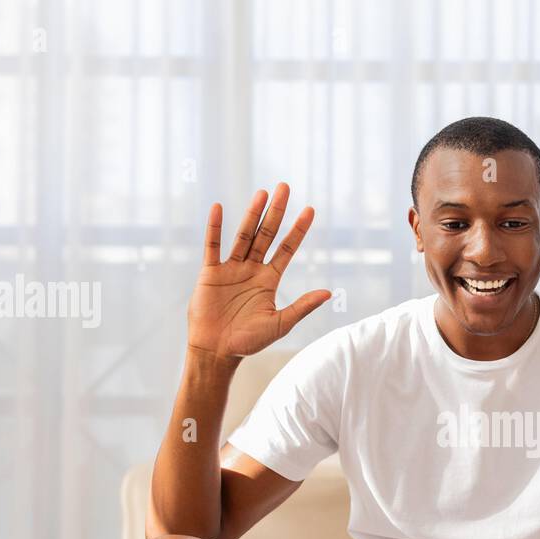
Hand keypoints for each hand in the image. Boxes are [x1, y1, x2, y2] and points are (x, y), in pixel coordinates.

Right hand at [187, 184, 330, 358]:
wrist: (217, 351)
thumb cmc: (249, 341)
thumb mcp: (280, 323)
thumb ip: (302, 306)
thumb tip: (328, 293)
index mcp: (269, 280)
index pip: (287, 249)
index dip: (298, 230)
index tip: (310, 210)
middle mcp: (251, 269)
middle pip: (266, 234)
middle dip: (276, 212)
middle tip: (285, 187)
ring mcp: (231, 269)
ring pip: (244, 236)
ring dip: (252, 214)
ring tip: (262, 193)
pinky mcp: (210, 273)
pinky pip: (213, 246)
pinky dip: (215, 228)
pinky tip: (218, 208)